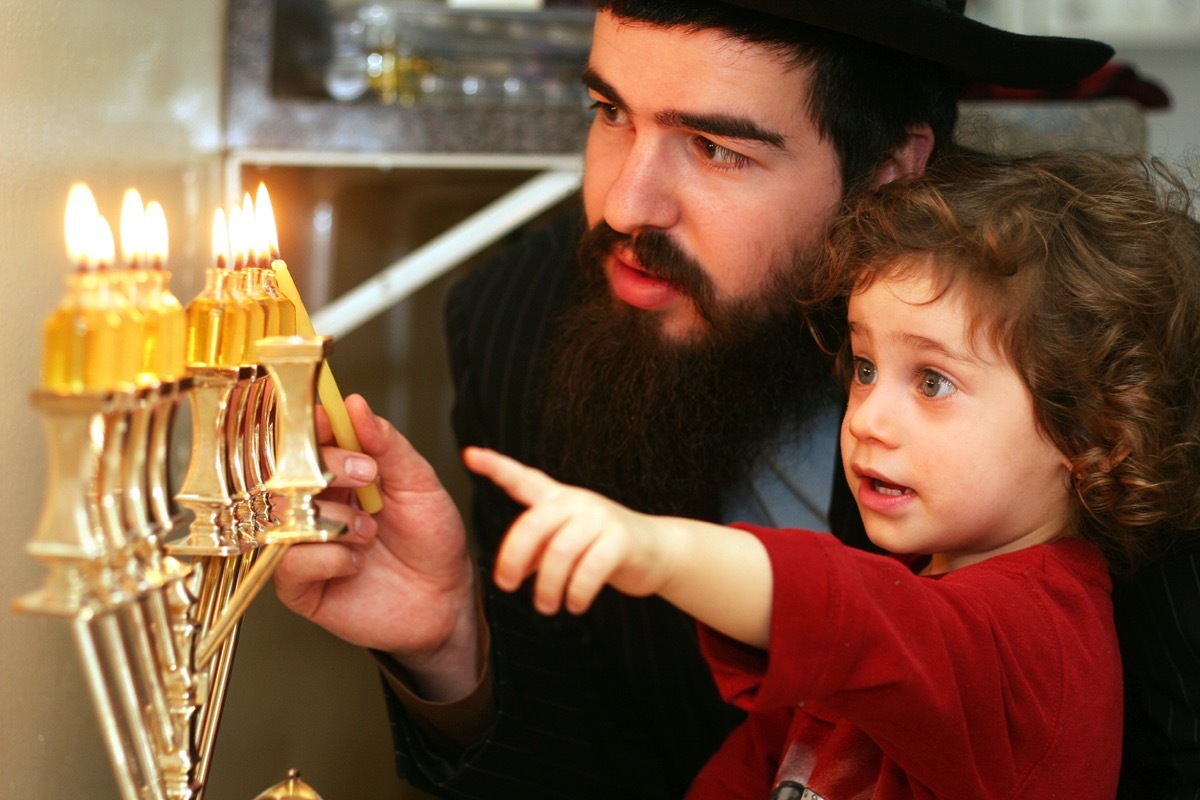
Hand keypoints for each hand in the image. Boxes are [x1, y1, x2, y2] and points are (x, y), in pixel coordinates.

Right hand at [273, 394, 478, 700]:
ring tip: (370, 532)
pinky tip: (356, 563)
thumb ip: (387, 444)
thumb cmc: (432, 540)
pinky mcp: (301, 586)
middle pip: (284, 471)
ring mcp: (303, 544)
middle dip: (327, 467)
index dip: (310, 427)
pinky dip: (328, 557)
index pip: (303, 441)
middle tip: (366, 474)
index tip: (329, 421)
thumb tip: (355, 405)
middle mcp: (314, 506)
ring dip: (334, 519)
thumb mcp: (419, 483)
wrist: (446, 598)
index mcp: (337, 476)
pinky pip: (290, 562)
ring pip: (283, 516)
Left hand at [463, 447, 678, 615]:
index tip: (469, 455)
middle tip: (507, 585)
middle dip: (513, 558)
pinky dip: (577, 593)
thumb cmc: (604, 548)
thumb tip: (512, 572)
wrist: (658, 551)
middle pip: (533, 525)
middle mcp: (577, 502)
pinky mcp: (620, 541)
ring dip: (548, 586)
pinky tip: (574, 605)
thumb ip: (538, 551)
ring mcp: (600, 519)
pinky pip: (590, 570)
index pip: (524, 479)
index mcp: (559, 499)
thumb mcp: (566, 544)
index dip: (496, 467)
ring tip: (546, 607)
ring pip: (559, 553)